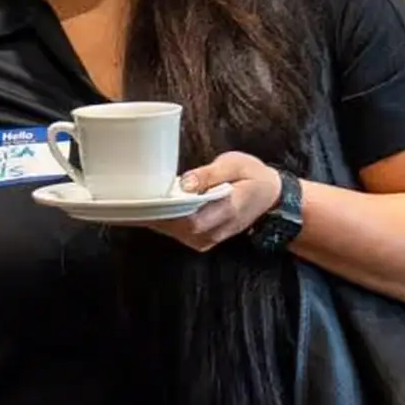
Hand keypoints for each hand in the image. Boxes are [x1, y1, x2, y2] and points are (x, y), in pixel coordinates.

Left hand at [143, 150, 282, 250]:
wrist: (269, 196)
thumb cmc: (252, 176)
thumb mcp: (235, 165)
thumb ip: (209, 174)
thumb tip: (185, 183)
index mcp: (228, 209)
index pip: (191, 219)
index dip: (165, 212)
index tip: (145, 201)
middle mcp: (217, 229)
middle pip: (178, 228)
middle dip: (155, 213)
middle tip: (135, 198)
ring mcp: (209, 238)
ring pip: (174, 233)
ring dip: (156, 218)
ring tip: (139, 201)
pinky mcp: (201, 240)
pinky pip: (177, 234)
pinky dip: (162, 222)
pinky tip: (152, 209)